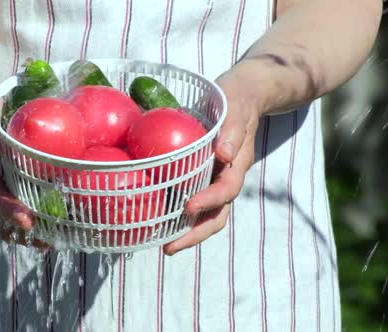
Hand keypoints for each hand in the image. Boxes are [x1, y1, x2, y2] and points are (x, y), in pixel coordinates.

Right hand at [0, 84, 48, 248]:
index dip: (9, 210)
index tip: (27, 222)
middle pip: (2, 212)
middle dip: (23, 228)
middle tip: (46, 242)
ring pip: (9, 215)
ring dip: (29, 231)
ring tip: (53, 243)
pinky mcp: (7, 183)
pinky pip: (19, 204)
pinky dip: (34, 217)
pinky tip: (55, 228)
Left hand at [163, 65, 262, 255]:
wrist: (244, 96)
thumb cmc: (238, 100)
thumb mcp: (236, 108)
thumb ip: (232, 131)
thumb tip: (223, 154)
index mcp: (237, 164)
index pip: (226, 190)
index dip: (209, 201)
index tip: (189, 208)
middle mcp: (227, 177)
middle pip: (217, 215)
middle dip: (195, 234)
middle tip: (169, 248)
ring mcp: (217, 180)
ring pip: (207, 214)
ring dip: (187, 232)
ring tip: (163, 244)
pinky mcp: (205, 177)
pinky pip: (195, 200)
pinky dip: (181, 215)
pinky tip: (159, 220)